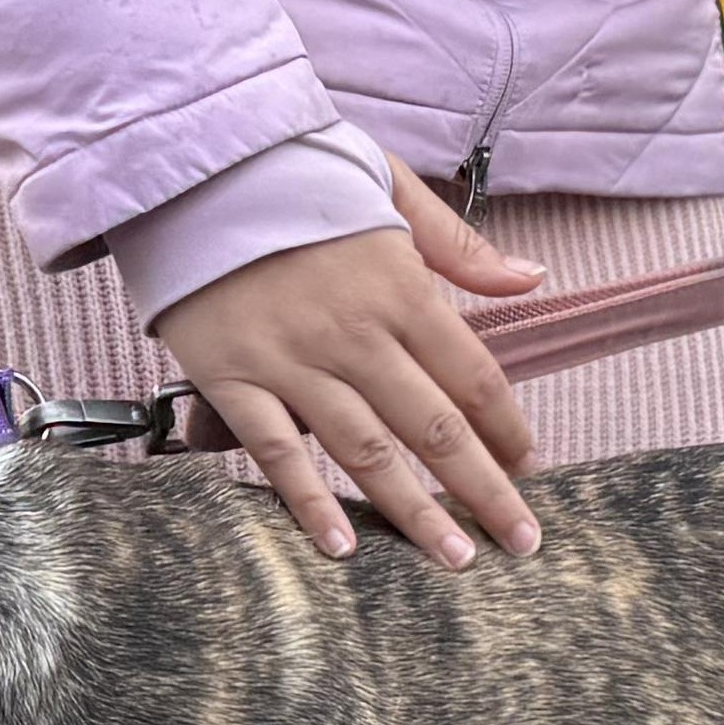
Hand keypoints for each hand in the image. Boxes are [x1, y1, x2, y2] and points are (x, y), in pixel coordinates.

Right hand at [153, 153, 545, 567]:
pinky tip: (341, 549)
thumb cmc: (295, 171)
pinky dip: (308, 504)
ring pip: (367, 453)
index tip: (529, 468)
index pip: (472, 375)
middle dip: (484, 491)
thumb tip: (532, 279)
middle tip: (521, 542)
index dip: (507, 428)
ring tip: (457, 561)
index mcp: (399, 287)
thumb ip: (459, 242)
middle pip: (434, 428)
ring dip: (416, 514)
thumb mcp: (390, 183)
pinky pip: (276, 454)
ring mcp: (293, 363)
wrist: (191, 163)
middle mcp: (356, 335)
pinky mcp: (234, 381)